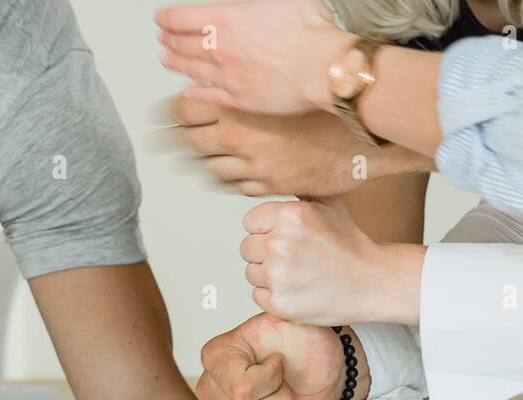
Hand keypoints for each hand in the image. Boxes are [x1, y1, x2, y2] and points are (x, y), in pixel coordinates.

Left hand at [157, 0, 351, 113]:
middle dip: (169, 41)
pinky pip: (210, 97)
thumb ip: (257, 1)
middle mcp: (220, 49)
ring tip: (168, 61)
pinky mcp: (240, 100)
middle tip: (163, 40)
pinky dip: (195, 93)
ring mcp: (228, 77)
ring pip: (191, 70)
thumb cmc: (308, 33)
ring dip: (176, 64)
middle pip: (182, 44)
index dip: (167, 18)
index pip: (181, 18)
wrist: (322, 68)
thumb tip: (253, 1)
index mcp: (225, 19)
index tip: (161, 19)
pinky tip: (188, 92)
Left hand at [170, 98, 391, 197]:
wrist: (361, 139)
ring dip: (198, 163)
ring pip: (209, 169)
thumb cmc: (326, 108)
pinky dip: (226, 179)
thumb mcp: (277, 91)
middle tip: (161, 140)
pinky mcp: (271, 188)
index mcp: (238, 110)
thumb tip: (218, 88)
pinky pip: (236, 186)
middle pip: (189, 143)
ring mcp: (255, 169)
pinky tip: (222, 173)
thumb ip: (245, 93)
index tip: (163, 113)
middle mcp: (241, 142)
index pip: (184, 110)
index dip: (171, 111)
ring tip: (188, 158)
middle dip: (173, 141)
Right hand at [196, 313, 368, 399]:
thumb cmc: (310, 346)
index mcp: (218, 354)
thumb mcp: (303, 324)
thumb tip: (275, 329)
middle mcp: (209, 386)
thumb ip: (288, 319)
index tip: (280, 362)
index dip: (273, 382)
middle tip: (287, 388)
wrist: (319, 373)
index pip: (243, 389)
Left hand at [242, 199, 423, 325]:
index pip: (250, 222)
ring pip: (251, 273)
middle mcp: (279, 244)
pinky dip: (275, 296)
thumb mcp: (328, 204)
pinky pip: (258, 296)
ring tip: (300, 274)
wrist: (372, 282)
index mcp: (288, 216)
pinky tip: (299, 290)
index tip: (289, 238)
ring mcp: (278, 276)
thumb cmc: (350, 244)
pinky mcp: (280, 303)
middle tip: (297, 258)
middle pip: (247, 248)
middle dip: (266, 253)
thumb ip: (298, 188)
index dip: (267, 230)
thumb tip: (279, 170)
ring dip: (269, 276)